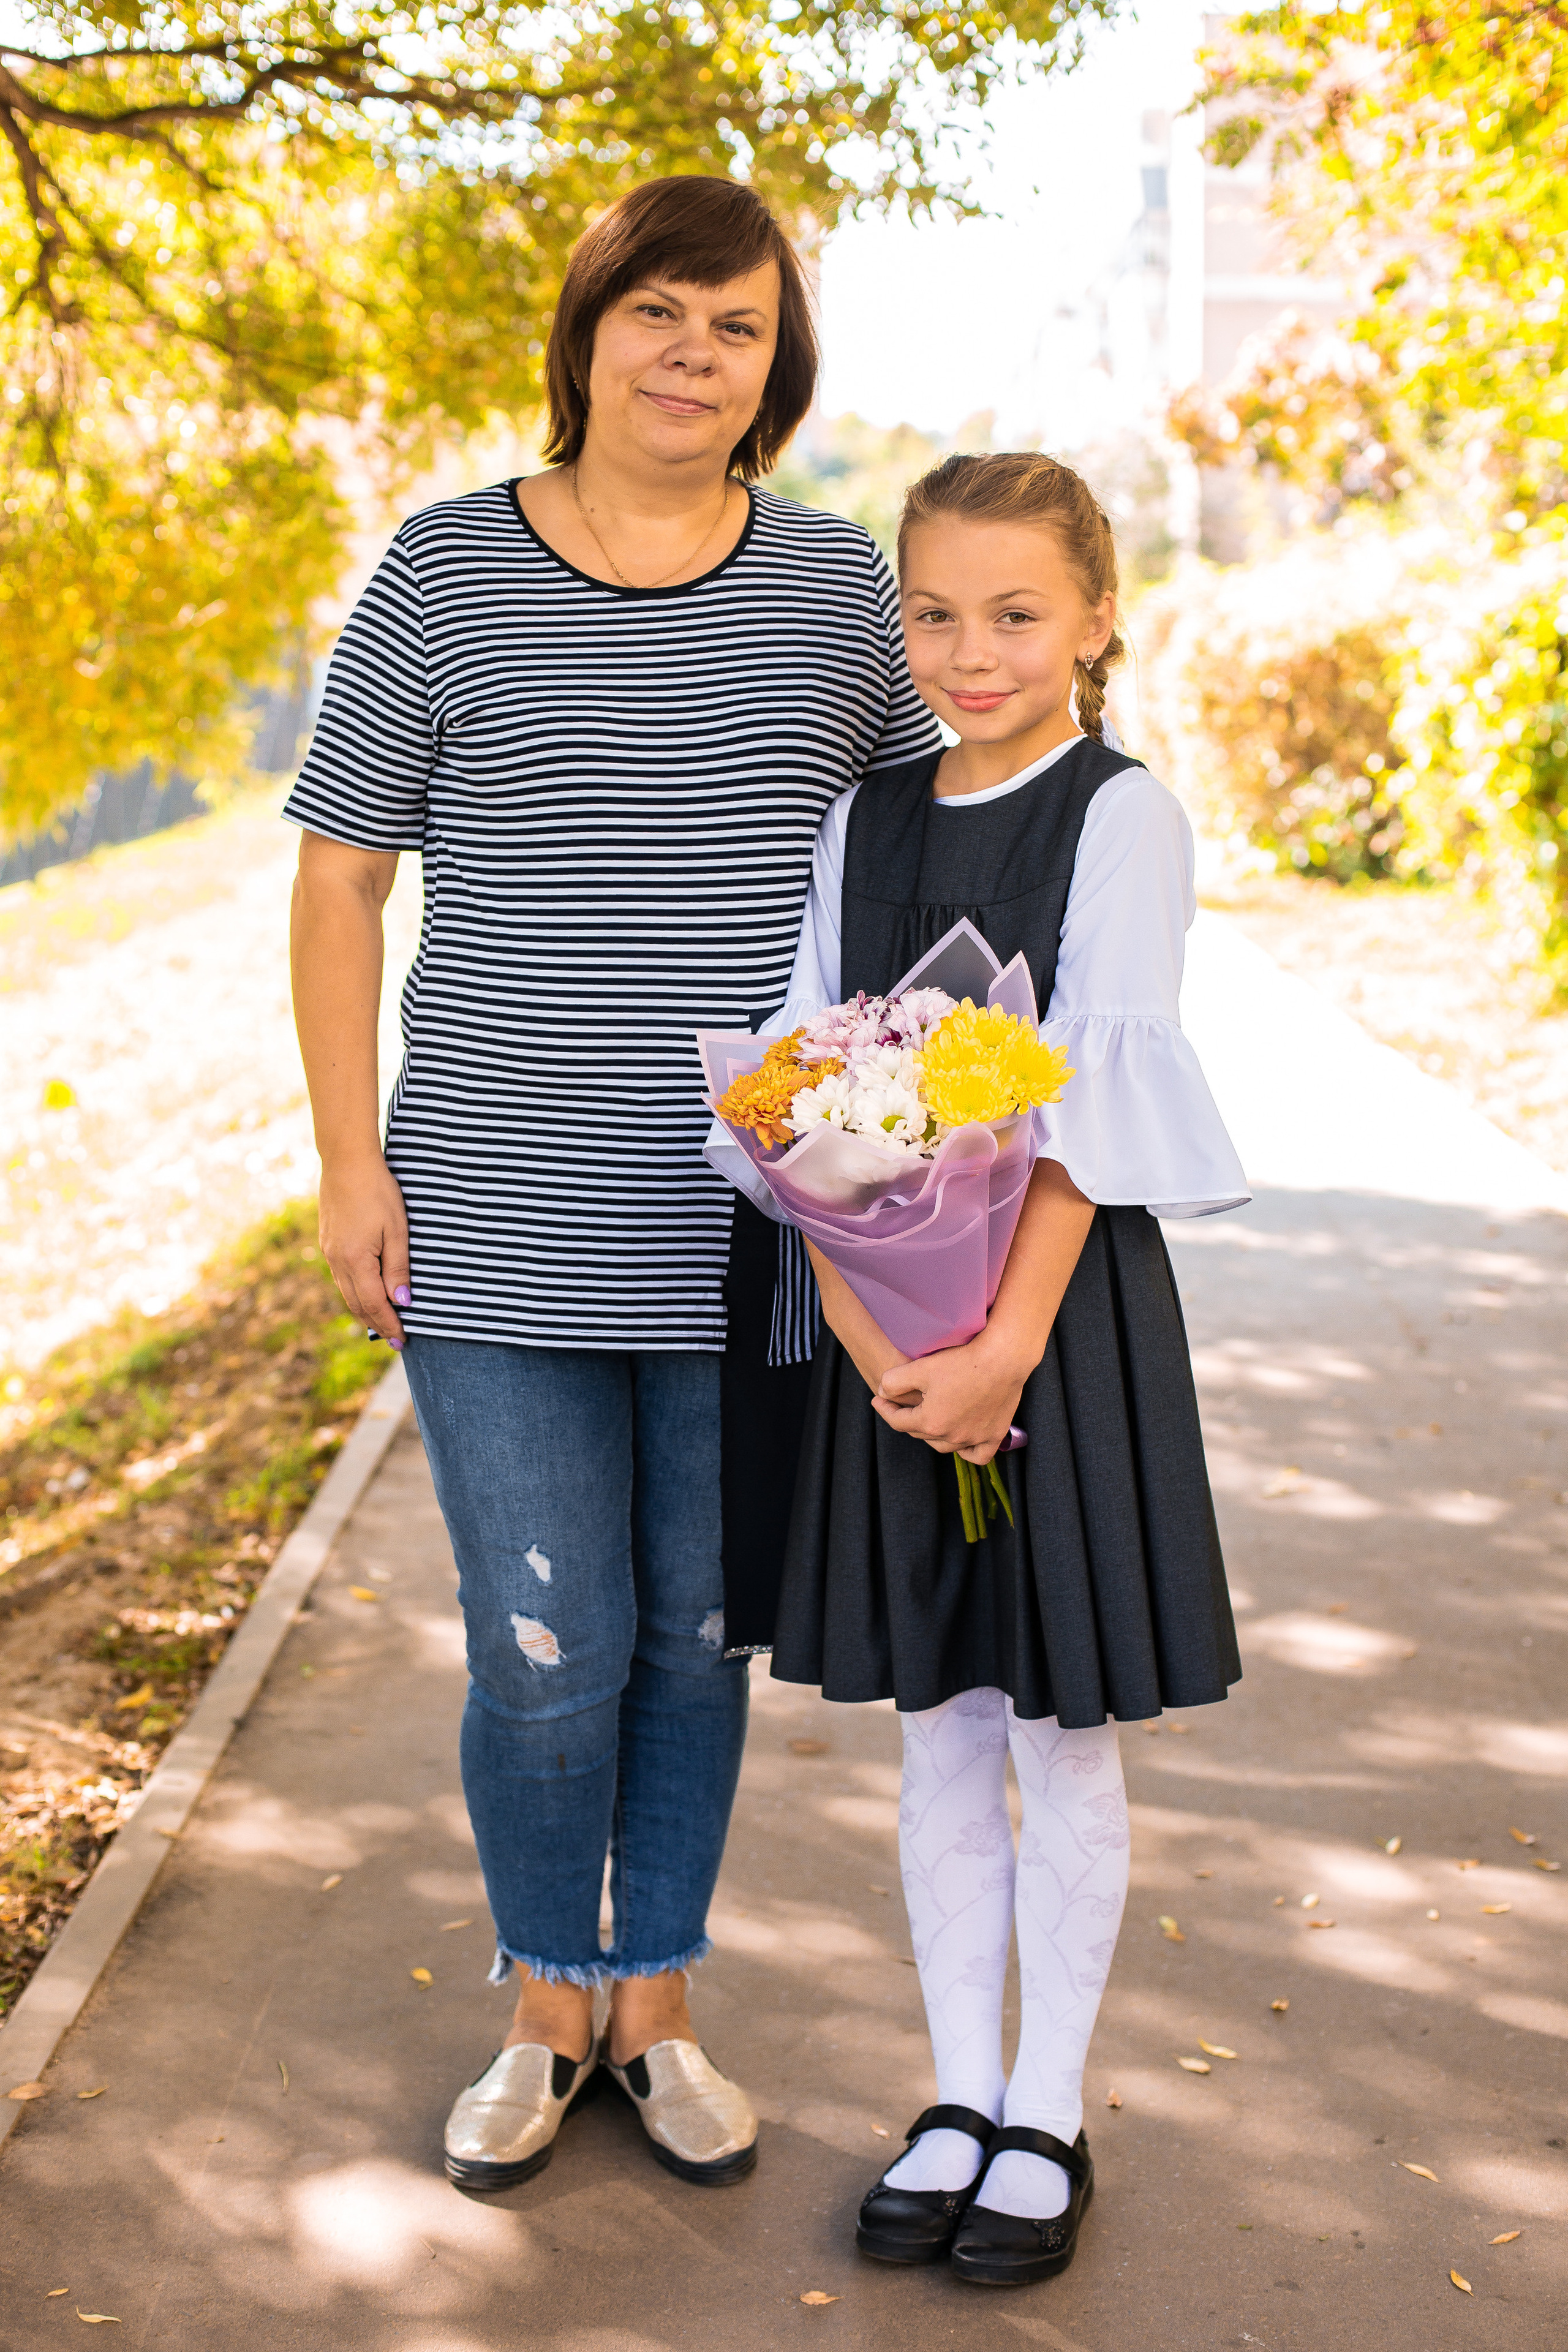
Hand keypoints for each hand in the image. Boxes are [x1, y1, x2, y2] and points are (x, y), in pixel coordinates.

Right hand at [318, 1156, 411, 1347]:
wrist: (346, 1162)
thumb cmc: (378, 1192)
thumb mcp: (396, 1230)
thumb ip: (398, 1269)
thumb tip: (402, 1302)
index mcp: (356, 1261)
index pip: (374, 1304)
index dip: (389, 1324)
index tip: (402, 1340)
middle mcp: (337, 1261)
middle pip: (357, 1304)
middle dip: (377, 1323)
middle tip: (396, 1339)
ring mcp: (329, 1252)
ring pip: (346, 1292)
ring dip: (364, 1310)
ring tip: (382, 1321)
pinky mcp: (328, 1243)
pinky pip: (341, 1277)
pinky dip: (355, 1292)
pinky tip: (365, 1292)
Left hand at [873, 1330, 1033, 1463]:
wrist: (1002, 1359)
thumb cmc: (961, 1361)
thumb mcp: (919, 1367)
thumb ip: (893, 1382)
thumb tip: (882, 1392)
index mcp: (930, 1422)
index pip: (898, 1421)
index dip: (885, 1410)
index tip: (877, 1400)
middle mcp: (951, 1436)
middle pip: (921, 1433)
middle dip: (907, 1420)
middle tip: (901, 1407)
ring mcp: (974, 1438)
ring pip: (945, 1446)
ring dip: (933, 1435)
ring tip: (929, 1421)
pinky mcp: (995, 1435)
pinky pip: (978, 1455)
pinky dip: (967, 1451)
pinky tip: (961, 1442)